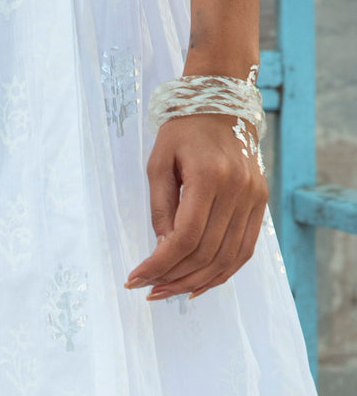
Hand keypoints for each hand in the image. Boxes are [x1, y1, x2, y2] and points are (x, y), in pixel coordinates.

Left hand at [125, 111, 268, 300]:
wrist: (222, 104)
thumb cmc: (183, 132)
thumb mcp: (158, 164)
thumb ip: (160, 209)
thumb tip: (161, 251)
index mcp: (209, 176)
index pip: (185, 238)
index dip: (159, 265)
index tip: (135, 279)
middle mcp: (238, 189)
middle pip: (205, 253)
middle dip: (172, 278)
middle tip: (147, 290)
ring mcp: (254, 197)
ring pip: (226, 259)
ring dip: (194, 282)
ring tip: (167, 291)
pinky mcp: (260, 203)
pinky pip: (243, 251)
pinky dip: (221, 274)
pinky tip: (197, 285)